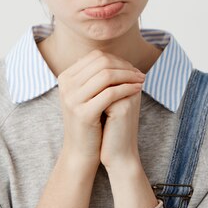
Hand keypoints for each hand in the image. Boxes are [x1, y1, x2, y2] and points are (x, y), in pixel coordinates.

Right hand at [56, 49, 145, 166]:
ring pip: (106, 76)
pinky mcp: (83, 113)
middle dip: (125, 66)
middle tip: (139, 73)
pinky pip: (110, 93)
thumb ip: (96, 76)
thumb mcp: (88, 94)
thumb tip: (116, 57)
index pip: (96, 57)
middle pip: (101, 63)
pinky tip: (137, 90)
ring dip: (128, 76)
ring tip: (141, 80)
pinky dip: (127, 89)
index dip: (117, 60)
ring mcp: (72, 98)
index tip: (132, 67)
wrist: (80, 150)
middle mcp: (66, 85)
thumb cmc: (89, 120)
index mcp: (66, 77)